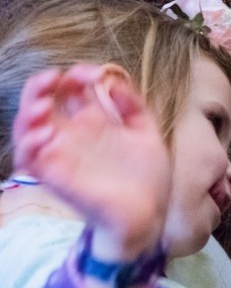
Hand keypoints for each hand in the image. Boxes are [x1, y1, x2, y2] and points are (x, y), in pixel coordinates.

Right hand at [13, 66, 170, 260]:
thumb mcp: (145, 132)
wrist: (149, 213)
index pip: (70, 90)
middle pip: (39, 105)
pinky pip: (28, 161)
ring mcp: (61, 156)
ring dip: (27, 114)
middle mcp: (72, 136)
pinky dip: (29, 145)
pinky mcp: (56, 177)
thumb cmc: (146, 175)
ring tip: (43, 106)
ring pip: (25, 130)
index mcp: (94, 122)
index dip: (76, 75)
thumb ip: (132, 104)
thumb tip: (113, 80)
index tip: (95, 73)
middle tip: (54, 78)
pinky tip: (46, 134)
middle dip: (39, 86)